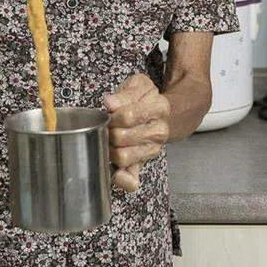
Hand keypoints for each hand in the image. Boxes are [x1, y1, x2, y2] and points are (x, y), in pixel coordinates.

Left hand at [103, 74, 170, 192]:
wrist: (157, 111)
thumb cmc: (143, 98)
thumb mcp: (138, 85)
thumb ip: (125, 94)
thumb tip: (110, 103)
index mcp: (159, 109)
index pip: (127, 116)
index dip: (112, 115)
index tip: (110, 113)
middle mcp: (159, 132)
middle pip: (121, 137)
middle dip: (108, 131)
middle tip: (107, 126)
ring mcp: (152, 150)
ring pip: (123, 157)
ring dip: (109, 148)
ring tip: (109, 139)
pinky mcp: (143, 164)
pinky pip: (132, 180)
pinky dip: (120, 178)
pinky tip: (113, 171)